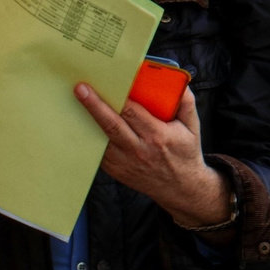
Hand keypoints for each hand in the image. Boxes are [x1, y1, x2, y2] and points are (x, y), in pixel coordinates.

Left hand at [72, 83, 229, 228]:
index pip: (132, 113)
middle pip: (111, 125)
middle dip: (94, 106)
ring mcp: (124, 162)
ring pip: (101, 139)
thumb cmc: (185, 153)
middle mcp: (138, 150)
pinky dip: (91, 137)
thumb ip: (186, 103)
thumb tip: (179, 82)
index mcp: (157, 136)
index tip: (106, 85)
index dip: (117, 98)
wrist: (180, 187)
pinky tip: (84, 123)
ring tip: (77, 103)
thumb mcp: (193, 127)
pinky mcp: (115, 170)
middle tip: (80, 89)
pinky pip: (100, 151)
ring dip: (88, 121)